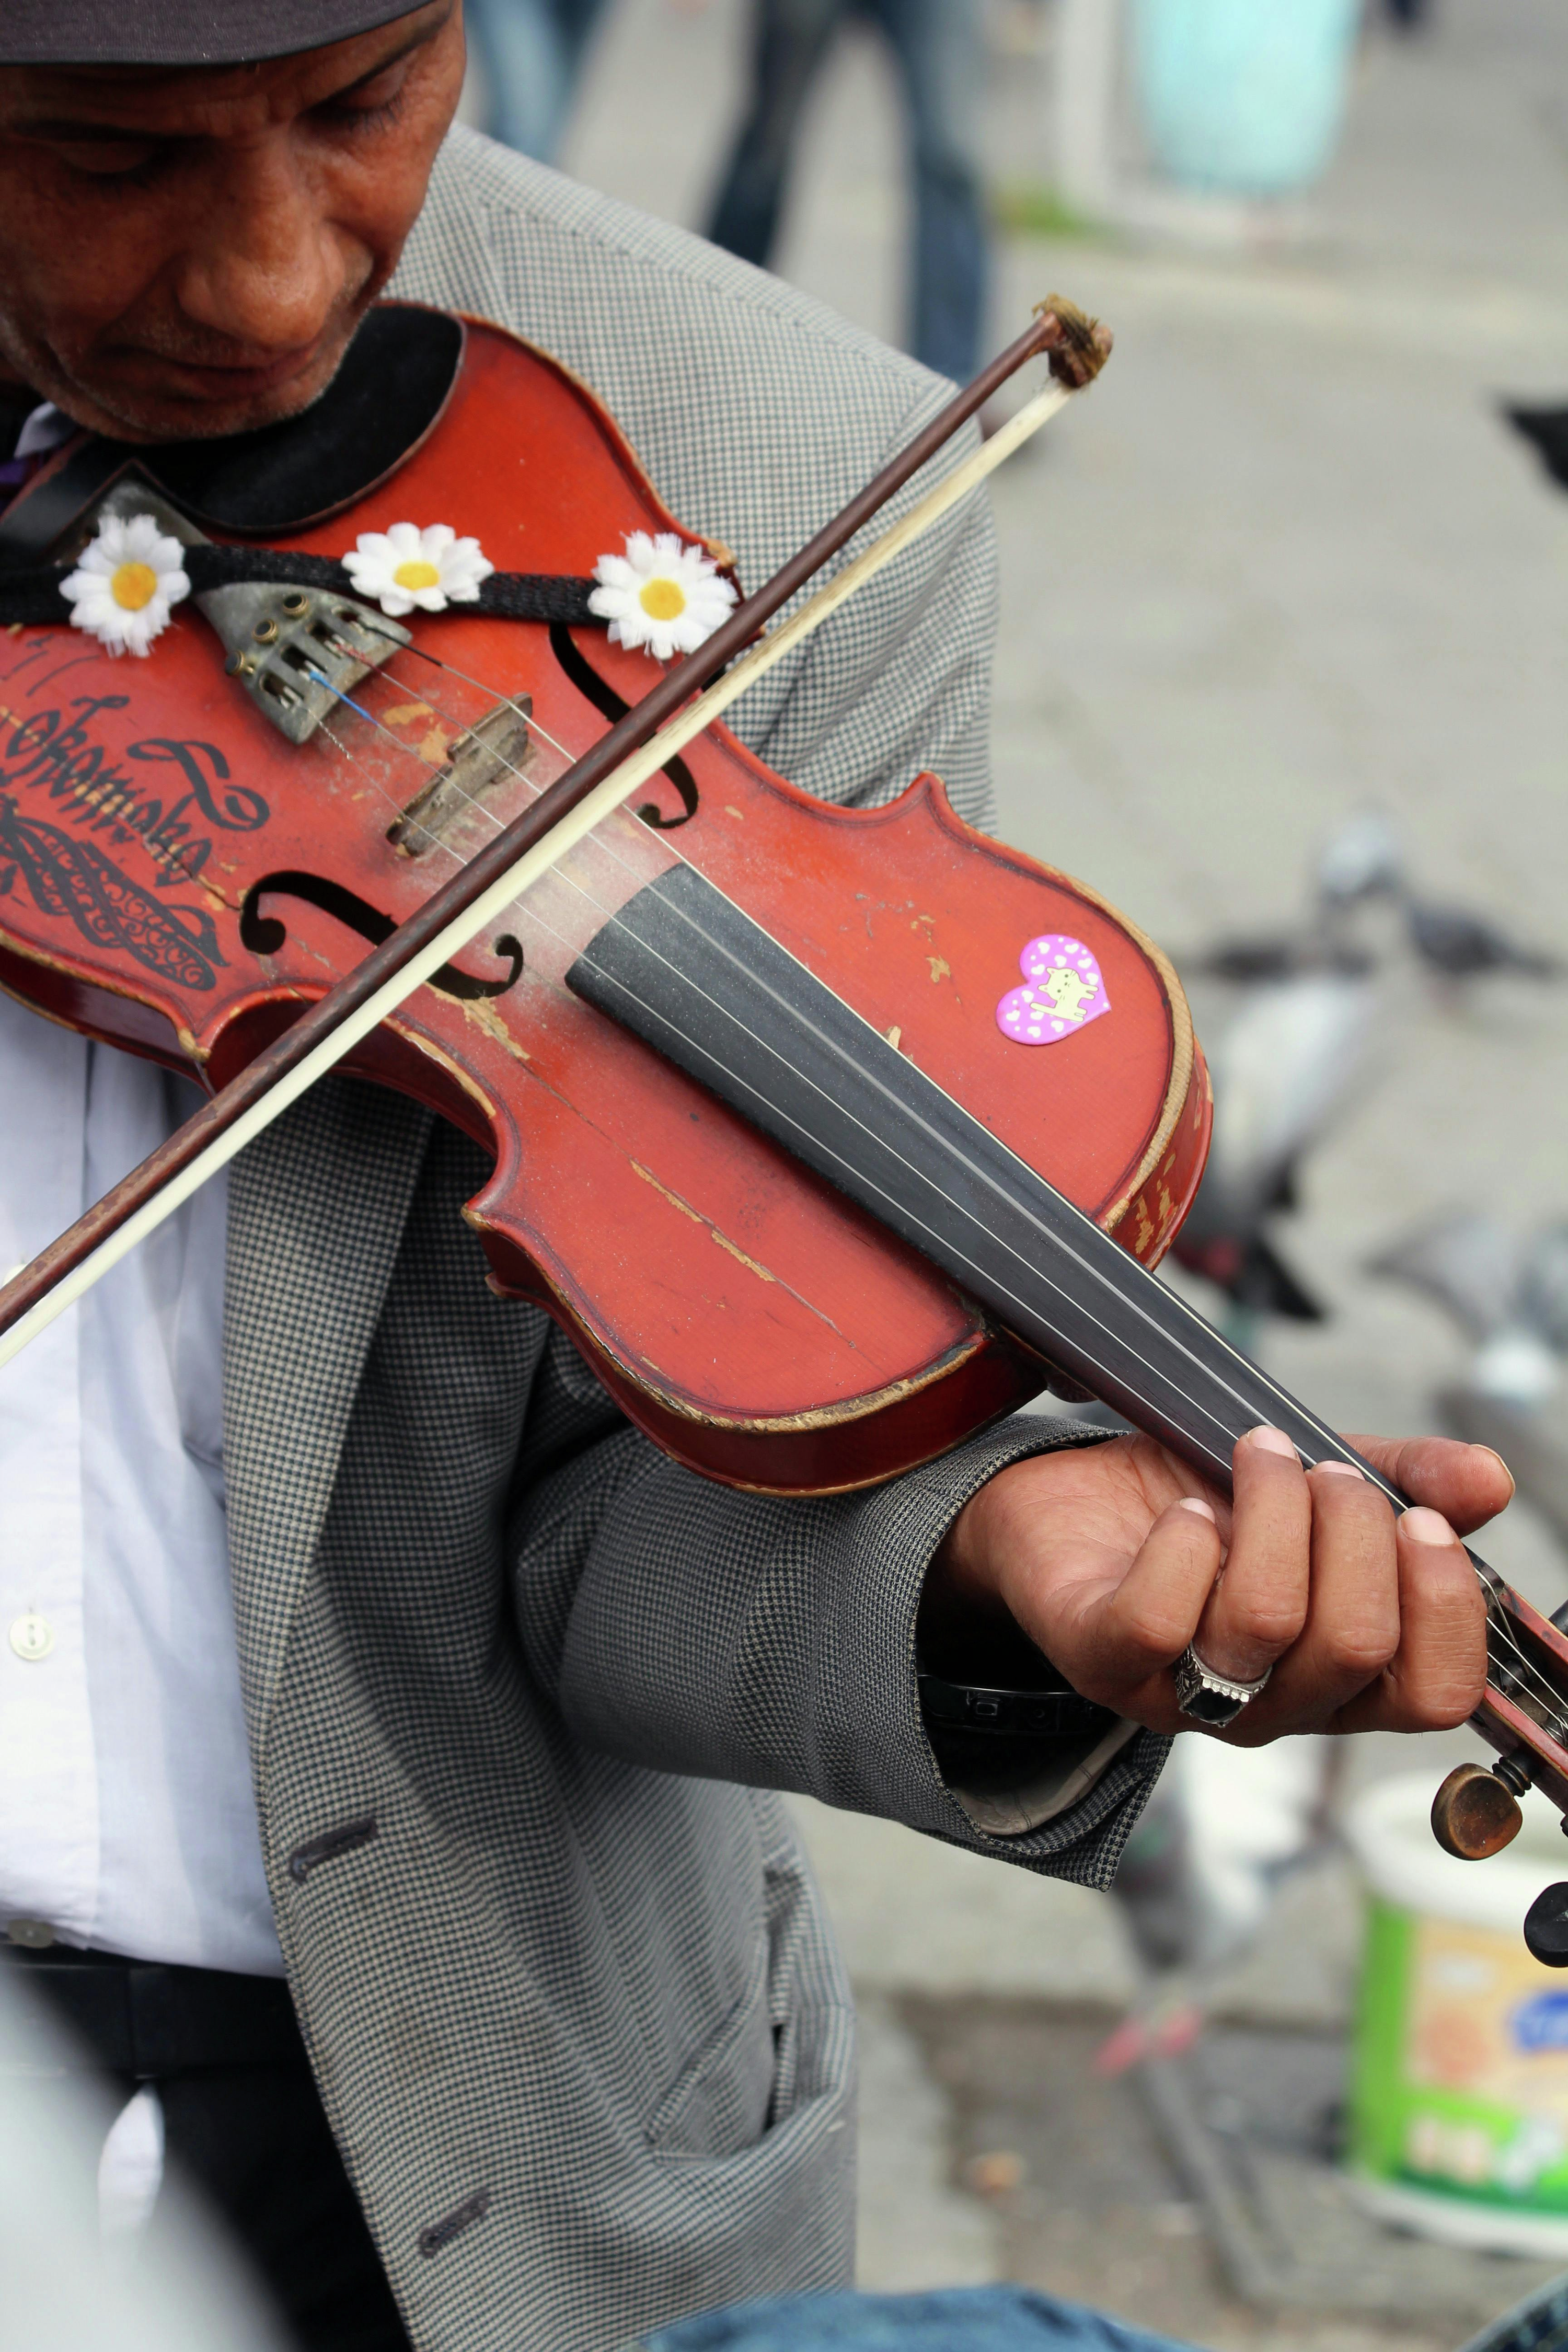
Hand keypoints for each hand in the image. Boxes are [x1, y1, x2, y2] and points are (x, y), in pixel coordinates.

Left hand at [924, 1427, 1506, 1742]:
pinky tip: (1186, 1511)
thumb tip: (1490, 1479)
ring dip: (1274, 1514)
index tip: (1420, 1517)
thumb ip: (1403, 1477)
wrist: (1066, 1499)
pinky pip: (1160, 1621)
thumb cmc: (1197, 1501)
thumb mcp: (1312, 1480)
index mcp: (1337, 1678)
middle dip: (1353, 1531)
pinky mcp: (1101, 1660)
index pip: (1432, 1694)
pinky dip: (1184, 1546)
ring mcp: (1181, 1694)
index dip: (1444, 1606)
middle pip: (1353, 1646)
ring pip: (1265, 1623)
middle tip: (1321, 1469)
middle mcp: (1268, 1705)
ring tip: (1257, 1457)